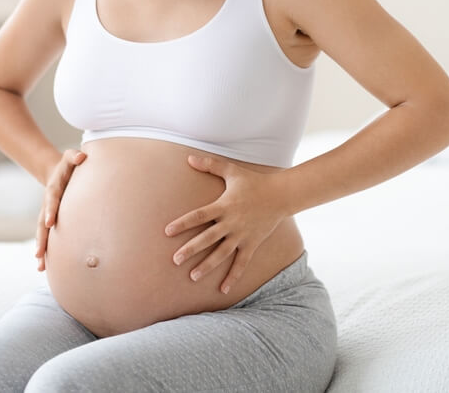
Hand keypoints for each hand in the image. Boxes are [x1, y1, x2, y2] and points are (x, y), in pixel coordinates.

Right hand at [34, 149, 86, 271]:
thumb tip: (82, 157)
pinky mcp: (51, 223)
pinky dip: (45, 252)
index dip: (50, 211)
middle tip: (39, 253)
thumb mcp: (71, 157)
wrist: (57, 173)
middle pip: (41, 223)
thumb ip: (75, 156)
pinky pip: (47, 238)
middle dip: (41, 238)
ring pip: (42, 235)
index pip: (52, 201)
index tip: (49, 222)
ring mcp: (47, 215)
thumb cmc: (69, 166)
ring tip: (39, 266)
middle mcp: (47, 206)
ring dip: (41, 249)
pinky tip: (42, 268)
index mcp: (53, 190)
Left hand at [164, 155, 288, 293]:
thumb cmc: (253, 182)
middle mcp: (231, 223)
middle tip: (175, 260)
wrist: (281, 195)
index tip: (167, 231)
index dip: (182, 223)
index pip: (198, 216)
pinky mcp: (252, 244)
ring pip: (222, 254)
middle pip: (207, 238)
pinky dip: (233, 277)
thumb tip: (189, 158)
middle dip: (191, 250)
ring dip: (207, 266)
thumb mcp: (231, 171)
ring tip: (192, 277)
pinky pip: (241, 263)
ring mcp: (242, 235)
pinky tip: (223, 290)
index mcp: (223, 206)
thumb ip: (210, 165)